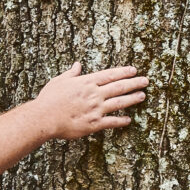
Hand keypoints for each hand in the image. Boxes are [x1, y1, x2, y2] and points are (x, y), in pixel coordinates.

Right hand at [28, 62, 148, 139]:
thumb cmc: (49, 99)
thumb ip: (71, 73)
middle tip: (146, 81)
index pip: (110, 75)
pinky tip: (128, 119)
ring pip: (119, 102)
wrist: (44, 118)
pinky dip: (121, 121)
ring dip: (132, 99)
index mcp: (86, 82)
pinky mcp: (94, 124)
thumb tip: (77, 65)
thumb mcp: (59, 81)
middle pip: (119, 87)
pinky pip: (111, 122)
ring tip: (142, 96)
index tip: (134, 70)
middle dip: (134, 83)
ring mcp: (96, 109)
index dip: (123, 72)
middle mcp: (94, 94)